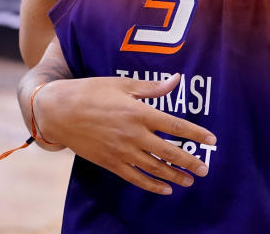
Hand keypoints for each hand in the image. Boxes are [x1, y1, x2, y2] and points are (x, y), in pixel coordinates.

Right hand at [36, 73, 217, 194]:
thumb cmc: (91, 92)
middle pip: (168, 152)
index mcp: (138, 112)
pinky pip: (134, 178)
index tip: (211, 140)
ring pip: (154, 168)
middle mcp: (132, 134)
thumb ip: (151, 88)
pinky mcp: (109, 162)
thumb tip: (176, 80)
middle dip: (190, 161)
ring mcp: (121, 151)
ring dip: (174, 175)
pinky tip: (165, 189)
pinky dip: (151, 185)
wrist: (58, 111)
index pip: (174, 126)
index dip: (195, 134)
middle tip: (205, 169)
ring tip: (190, 180)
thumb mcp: (122, 84)